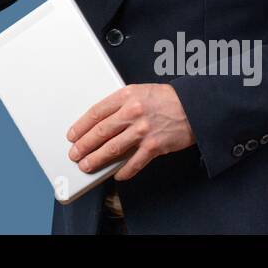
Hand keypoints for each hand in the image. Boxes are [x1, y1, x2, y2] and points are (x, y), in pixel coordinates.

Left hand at [66, 83, 195, 180]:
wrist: (194, 106)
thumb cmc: (166, 99)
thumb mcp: (139, 92)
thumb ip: (120, 104)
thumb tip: (100, 122)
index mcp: (126, 96)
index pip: (96, 112)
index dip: (81, 126)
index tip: (73, 135)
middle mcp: (133, 112)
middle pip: (101, 131)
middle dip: (84, 145)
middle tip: (74, 153)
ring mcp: (143, 130)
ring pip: (113, 148)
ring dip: (97, 159)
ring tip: (87, 165)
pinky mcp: (155, 146)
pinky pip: (134, 162)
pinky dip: (124, 171)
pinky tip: (116, 175)